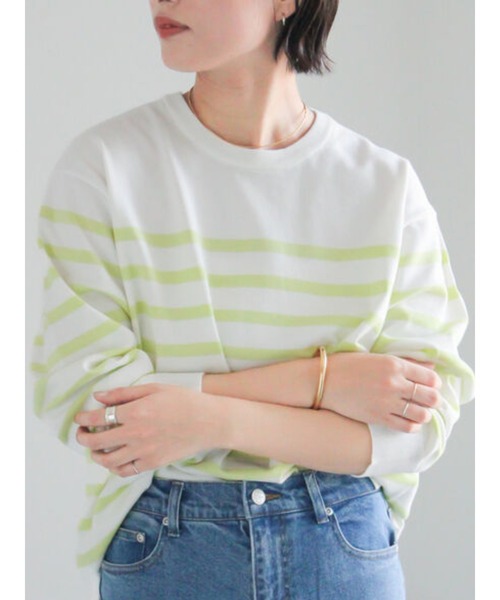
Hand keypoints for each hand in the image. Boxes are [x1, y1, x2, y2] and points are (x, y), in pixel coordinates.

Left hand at [74, 383, 218, 476]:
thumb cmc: (184, 400)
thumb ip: (123, 394)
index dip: (83, 418)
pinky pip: (125, 471)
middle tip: (81, 433)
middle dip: (83, 438)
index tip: (79, 418)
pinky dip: (114, 467)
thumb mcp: (154, 389)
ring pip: (108, 461)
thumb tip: (98, 397)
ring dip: (96, 455)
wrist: (209, 422)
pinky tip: (114, 460)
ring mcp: (143, 451)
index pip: (98, 418)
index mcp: (135, 412)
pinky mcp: (152, 463)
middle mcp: (136, 434)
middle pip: (97, 442)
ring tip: (96, 448)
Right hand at [323, 353, 442, 432]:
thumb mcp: (378, 357)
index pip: (430, 377)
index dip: (434, 383)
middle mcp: (394, 383)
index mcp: (394, 364)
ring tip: (419, 411)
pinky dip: (412, 425)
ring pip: (422, 414)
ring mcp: (387, 401)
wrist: (323, 381)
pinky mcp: (378, 417)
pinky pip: (406, 426)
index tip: (431, 385)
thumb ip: (405, 361)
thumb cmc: (348, 365)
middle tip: (428, 400)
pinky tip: (408, 421)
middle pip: (430, 397)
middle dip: (433, 399)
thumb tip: (431, 367)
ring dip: (424, 414)